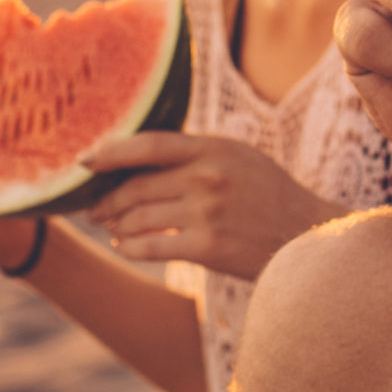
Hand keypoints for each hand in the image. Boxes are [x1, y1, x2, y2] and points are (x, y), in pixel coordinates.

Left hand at [81, 133, 341, 281]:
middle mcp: (208, 177)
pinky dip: (131, 247)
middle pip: (136, 187)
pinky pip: (151, 247)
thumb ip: (196, 153)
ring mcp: (208, 213)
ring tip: (111, 227)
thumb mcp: (238, 158)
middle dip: (107, 200)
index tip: (84, 161)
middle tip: (94, 208)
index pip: (151, 144)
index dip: (111, 151)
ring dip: (117, 225)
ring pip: (138, 218)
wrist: (306, 234)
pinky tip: (127, 245)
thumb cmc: (267, 194)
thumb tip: (138, 157)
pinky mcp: (208, 247)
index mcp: (214, 148)